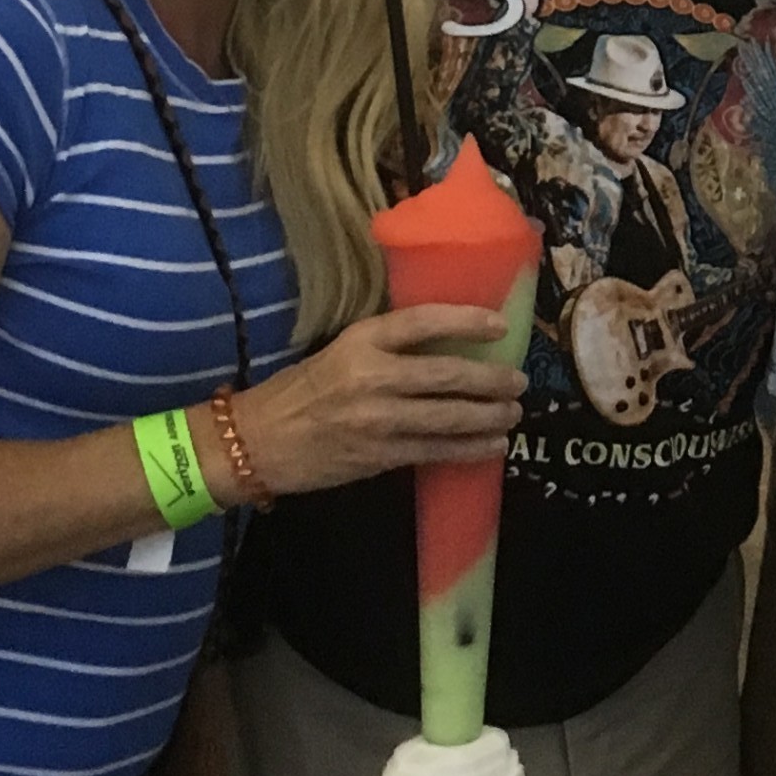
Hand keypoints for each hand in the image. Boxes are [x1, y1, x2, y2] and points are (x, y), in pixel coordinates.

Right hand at [230, 306, 526, 499]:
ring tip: (512, 413)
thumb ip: (386, 347)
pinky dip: (470, 448)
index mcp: (360, 341)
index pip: (423, 321)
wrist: (257, 441)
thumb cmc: (300, 392)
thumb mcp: (339, 352)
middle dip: (492, 379)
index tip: (500, 324)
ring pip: (449, 416)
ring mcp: (377, 420)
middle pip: (447, 374)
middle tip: (518, 381)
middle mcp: (371, 376)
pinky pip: (436, 451)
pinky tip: (492, 445)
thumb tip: (446, 344)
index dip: (467, 320)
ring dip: (490, 416)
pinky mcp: (379, 456)